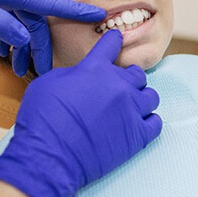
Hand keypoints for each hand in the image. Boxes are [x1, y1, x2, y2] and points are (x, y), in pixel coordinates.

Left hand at [0, 0, 105, 74]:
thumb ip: (2, 24)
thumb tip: (25, 39)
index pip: (50, 2)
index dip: (74, 10)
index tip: (96, 15)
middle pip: (35, 21)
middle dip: (40, 45)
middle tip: (42, 69)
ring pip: (20, 24)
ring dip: (22, 46)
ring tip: (19, 68)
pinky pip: (6, 22)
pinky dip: (8, 38)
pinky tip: (6, 52)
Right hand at [0, 30, 161, 196]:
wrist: (50, 156)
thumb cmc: (42, 119)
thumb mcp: (48, 83)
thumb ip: (72, 74)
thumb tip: (82, 75)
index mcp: (95, 69)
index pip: (111, 44)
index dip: (114, 41)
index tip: (116, 40)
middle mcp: (118, 85)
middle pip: (137, 74)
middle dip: (128, 79)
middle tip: (118, 90)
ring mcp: (131, 110)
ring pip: (151, 96)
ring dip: (141, 99)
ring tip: (131, 108)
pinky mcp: (137, 135)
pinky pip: (156, 123)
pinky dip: (149, 122)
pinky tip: (139, 125)